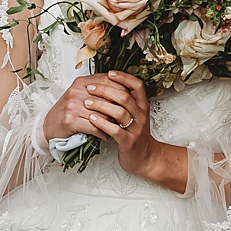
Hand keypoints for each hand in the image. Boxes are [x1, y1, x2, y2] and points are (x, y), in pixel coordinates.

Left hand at [45, 71, 187, 189]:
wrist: (144, 157)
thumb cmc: (134, 133)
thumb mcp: (133, 114)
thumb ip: (124, 100)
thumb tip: (108, 83)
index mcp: (142, 105)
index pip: (137, 85)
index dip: (124, 77)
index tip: (109, 73)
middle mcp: (141, 115)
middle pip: (125, 97)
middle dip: (105, 90)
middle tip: (90, 88)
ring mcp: (136, 129)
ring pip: (120, 112)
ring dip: (101, 105)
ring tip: (87, 102)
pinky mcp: (128, 142)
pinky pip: (115, 131)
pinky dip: (102, 124)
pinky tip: (92, 119)